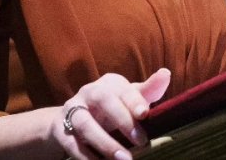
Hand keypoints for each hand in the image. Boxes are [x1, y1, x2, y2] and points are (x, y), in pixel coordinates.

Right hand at [55, 68, 170, 159]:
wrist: (73, 119)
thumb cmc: (112, 108)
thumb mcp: (129, 99)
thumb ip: (147, 91)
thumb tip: (166, 74)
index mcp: (109, 84)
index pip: (123, 88)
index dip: (134, 100)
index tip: (145, 113)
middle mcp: (89, 92)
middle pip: (103, 99)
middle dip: (122, 120)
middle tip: (141, 141)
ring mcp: (72, 110)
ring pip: (85, 124)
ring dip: (105, 143)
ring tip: (124, 159)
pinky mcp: (60, 129)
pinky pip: (72, 143)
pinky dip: (86, 156)